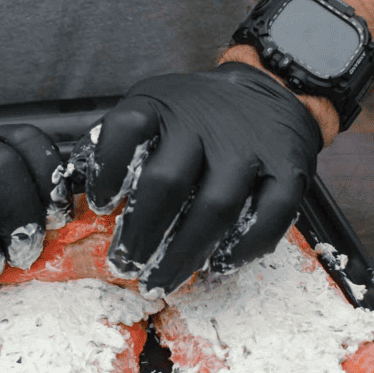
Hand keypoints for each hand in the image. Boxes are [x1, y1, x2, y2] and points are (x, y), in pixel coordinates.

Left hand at [83, 62, 322, 294]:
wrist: (269, 92)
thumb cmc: (198, 119)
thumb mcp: (154, 112)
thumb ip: (122, 148)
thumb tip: (83, 202)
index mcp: (164, 106)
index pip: (128, 129)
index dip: (109, 170)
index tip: (100, 206)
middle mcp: (207, 123)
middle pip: (168, 182)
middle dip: (142, 233)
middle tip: (126, 267)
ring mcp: (251, 148)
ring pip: (216, 206)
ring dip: (185, 252)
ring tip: (161, 280)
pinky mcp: (289, 171)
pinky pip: (270, 216)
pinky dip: (244, 248)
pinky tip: (220, 264)